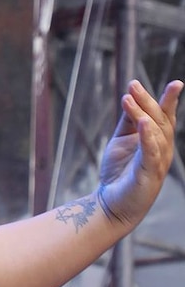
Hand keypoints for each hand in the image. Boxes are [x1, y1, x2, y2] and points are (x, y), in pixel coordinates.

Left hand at [98, 79, 182, 225]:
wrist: (111, 203)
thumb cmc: (119, 172)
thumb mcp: (121, 141)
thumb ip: (127, 122)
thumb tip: (129, 97)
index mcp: (157, 142)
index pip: (165, 118)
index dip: (170, 100)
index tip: (177, 83)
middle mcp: (162, 151)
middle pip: (159, 122)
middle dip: (148, 101)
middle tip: (133, 84)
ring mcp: (157, 163)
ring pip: (155, 134)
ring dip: (142, 114)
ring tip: (128, 98)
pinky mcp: (147, 175)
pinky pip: (150, 153)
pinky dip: (147, 137)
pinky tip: (142, 122)